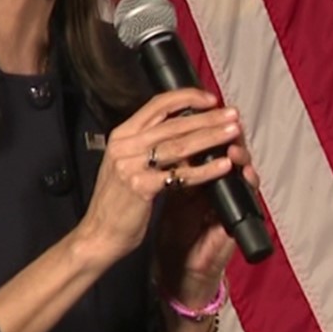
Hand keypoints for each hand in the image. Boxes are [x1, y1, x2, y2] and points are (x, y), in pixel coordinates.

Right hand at [73, 88, 242, 268]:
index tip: (211, 100)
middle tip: (232, 115)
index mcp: (122, 135)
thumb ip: (148, 146)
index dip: (187, 98)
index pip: (157, 105)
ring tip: (233, 133)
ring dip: (211, 137)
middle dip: (208, 118)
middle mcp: (125, 146)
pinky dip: (206, 170)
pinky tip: (223, 166)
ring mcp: (131, 165)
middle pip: (174, 124)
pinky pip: (181, 175)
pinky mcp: (141, 187)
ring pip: (180, 145)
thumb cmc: (116, 202)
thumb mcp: (126, 164)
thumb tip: (185, 132)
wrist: (99, 233)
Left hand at [155, 123, 259, 307]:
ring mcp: (229, 204)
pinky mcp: (235, 223)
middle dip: (227, 135)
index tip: (205, 107)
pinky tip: (246, 175)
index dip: (209, 125)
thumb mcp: (169, 193)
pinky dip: (246, 186)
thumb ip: (170, 167)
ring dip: (241, 158)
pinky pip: (244, 202)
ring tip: (236, 147)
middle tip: (228, 120)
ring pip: (243, 173)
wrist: (180, 268)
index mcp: (203, 177)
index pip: (211, 144)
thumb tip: (160, 136)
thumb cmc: (175, 231)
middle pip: (231, 151)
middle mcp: (220, 186)